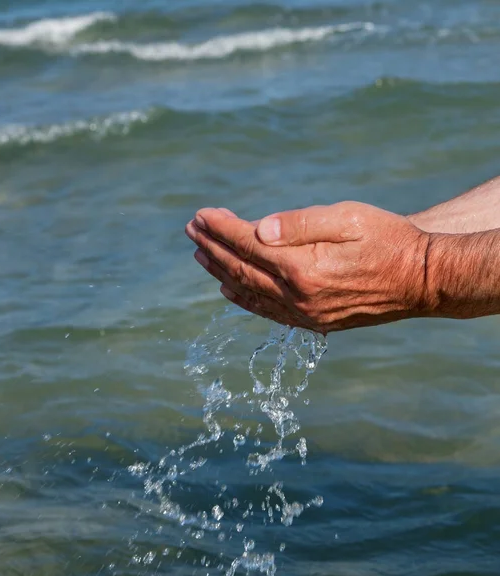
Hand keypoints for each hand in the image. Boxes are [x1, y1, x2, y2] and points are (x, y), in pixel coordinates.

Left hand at [186, 202, 430, 332]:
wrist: (423, 280)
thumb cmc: (389, 240)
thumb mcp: (348, 218)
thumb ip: (299, 224)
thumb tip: (258, 230)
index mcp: (303, 268)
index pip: (248, 245)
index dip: (221, 228)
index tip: (201, 215)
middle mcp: (298, 296)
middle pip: (241, 270)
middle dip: (213, 248)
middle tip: (191, 230)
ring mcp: (305, 313)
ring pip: (249, 293)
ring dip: (220, 272)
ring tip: (200, 255)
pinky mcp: (314, 322)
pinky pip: (268, 312)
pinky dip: (244, 300)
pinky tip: (228, 291)